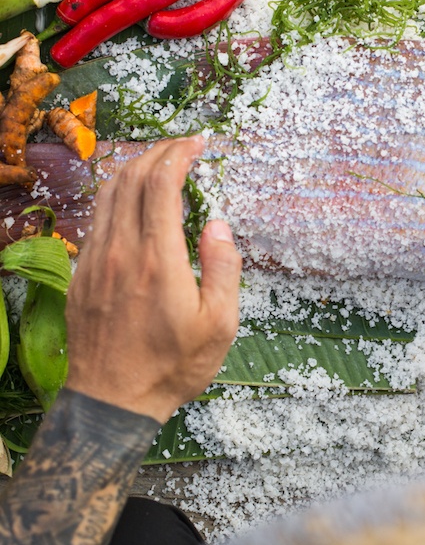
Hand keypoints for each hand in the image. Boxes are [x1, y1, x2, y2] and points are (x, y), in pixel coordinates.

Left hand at [65, 136, 242, 422]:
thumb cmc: (173, 366)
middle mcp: (121, 252)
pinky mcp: (81, 273)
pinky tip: (134, 203)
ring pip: (107, 194)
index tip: (198, 143)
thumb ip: (223, 269)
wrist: (112, 401)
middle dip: (157, 152)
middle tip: (183, 146)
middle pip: (130, 179)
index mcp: (158, 260)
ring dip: (134, 168)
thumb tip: (218, 224)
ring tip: (160, 164)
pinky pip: (96, 219)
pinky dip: (116, 196)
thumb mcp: (219, 325)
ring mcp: (95, 261)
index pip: (161, 186)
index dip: (179, 154)